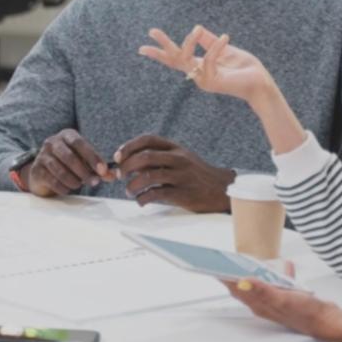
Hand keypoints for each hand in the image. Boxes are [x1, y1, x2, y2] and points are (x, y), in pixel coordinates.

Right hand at [19, 129, 111, 196]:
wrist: (43, 172)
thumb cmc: (68, 164)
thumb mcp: (84, 162)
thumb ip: (99, 169)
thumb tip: (113, 176)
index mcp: (67, 135)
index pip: (80, 143)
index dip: (92, 157)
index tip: (103, 170)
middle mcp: (52, 142)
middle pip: (69, 157)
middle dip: (84, 172)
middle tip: (94, 182)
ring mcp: (42, 155)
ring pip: (60, 170)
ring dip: (74, 181)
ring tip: (79, 185)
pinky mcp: (36, 170)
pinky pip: (52, 180)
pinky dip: (63, 187)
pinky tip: (68, 189)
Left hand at [113, 135, 233, 211]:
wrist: (223, 189)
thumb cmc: (196, 174)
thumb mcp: (182, 159)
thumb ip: (160, 158)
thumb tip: (130, 162)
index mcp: (176, 148)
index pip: (148, 139)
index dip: (129, 146)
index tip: (117, 156)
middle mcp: (179, 159)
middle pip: (145, 157)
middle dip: (126, 166)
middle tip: (119, 176)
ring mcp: (182, 176)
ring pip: (148, 177)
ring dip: (132, 185)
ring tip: (129, 191)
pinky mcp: (183, 194)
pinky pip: (156, 194)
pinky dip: (143, 198)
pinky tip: (141, 201)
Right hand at [139, 26, 272, 104]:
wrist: (261, 83)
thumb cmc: (245, 68)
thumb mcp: (225, 49)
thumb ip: (210, 41)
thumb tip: (197, 27)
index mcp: (200, 66)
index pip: (175, 59)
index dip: (160, 52)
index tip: (142, 47)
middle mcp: (198, 74)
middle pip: (174, 60)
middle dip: (162, 46)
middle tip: (152, 31)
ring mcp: (204, 80)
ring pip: (187, 59)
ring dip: (190, 42)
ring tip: (196, 29)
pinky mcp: (213, 82)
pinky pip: (209, 60)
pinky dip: (215, 47)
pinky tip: (225, 37)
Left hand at [223, 263, 341, 341]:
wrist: (328, 320)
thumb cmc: (307, 313)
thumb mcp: (282, 299)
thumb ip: (262, 290)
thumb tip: (243, 282)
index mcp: (260, 305)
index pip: (237, 290)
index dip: (224, 278)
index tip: (214, 267)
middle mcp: (266, 304)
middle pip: (245, 288)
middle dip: (235, 275)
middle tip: (226, 262)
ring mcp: (277, 301)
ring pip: (262, 285)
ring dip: (258, 273)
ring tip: (252, 262)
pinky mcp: (288, 298)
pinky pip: (280, 284)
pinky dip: (281, 274)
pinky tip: (286, 267)